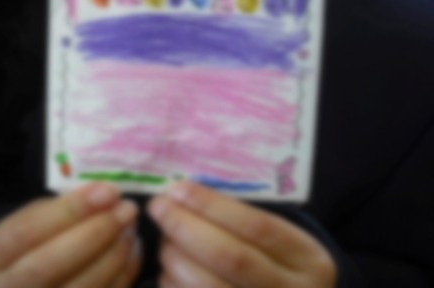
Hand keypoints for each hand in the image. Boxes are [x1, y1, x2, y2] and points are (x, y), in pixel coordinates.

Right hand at [0, 183, 141, 287]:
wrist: (22, 284)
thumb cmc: (32, 245)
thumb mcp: (31, 221)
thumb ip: (60, 211)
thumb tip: (105, 197)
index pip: (27, 231)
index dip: (70, 210)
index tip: (108, 191)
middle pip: (49, 265)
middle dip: (95, 233)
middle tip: (126, 209)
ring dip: (113, 256)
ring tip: (131, 228)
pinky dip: (122, 276)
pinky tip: (132, 251)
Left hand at [148, 181, 335, 287]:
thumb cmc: (275, 263)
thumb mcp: (278, 239)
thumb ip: (239, 219)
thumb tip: (181, 195)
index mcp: (308, 260)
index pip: (257, 226)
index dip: (211, 205)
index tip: (177, 189)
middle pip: (231, 258)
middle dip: (185, 228)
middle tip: (158, 208)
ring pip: (208, 287)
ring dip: (175, 258)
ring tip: (164, 240)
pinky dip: (173, 285)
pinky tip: (168, 271)